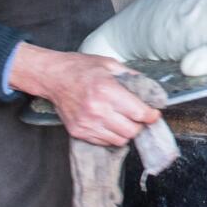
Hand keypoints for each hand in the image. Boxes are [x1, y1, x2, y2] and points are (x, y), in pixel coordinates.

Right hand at [7, 44, 161, 146]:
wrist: (53, 77)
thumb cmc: (81, 68)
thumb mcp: (110, 64)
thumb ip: (132, 77)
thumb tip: (151, 90)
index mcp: (107, 90)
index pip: (139, 113)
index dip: (151, 115)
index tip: (153, 114)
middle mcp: (97, 110)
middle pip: (131, 131)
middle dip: (139, 124)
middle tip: (137, 116)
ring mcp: (86, 123)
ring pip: (119, 140)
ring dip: (125, 131)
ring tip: (122, 119)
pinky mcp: (78, 132)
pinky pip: (104, 142)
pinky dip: (111, 135)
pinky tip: (108, 122)